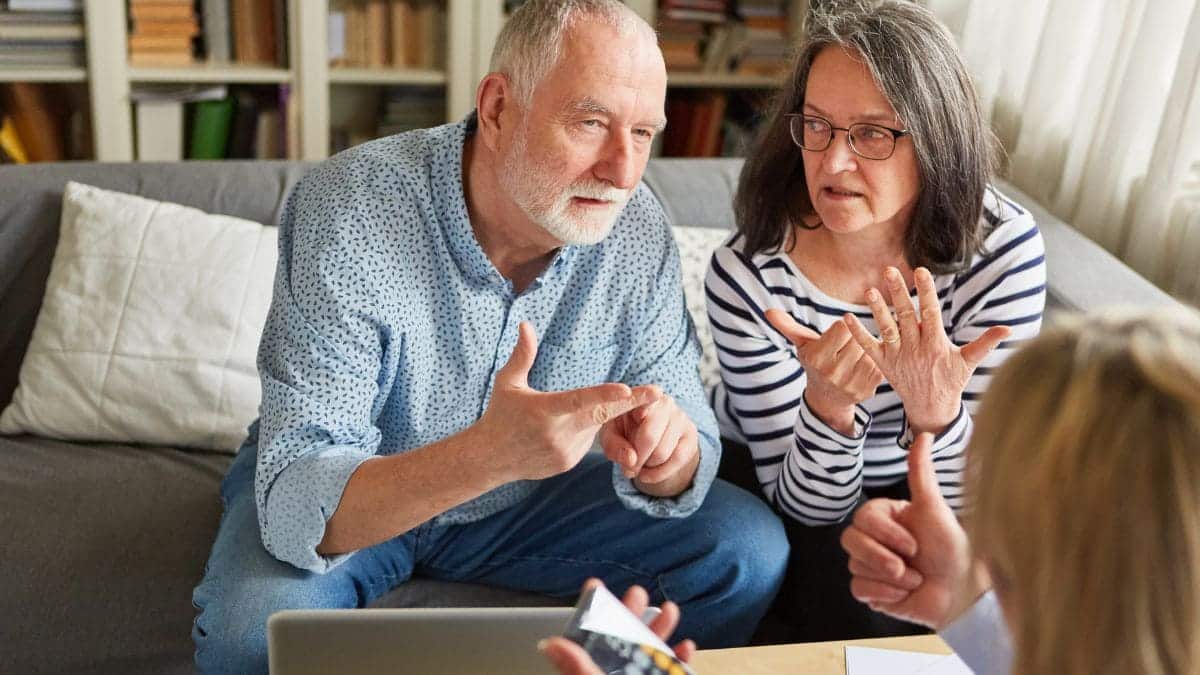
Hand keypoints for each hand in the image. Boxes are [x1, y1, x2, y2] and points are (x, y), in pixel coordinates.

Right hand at [478, 322, 659, 481]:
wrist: (490, 458)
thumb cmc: (499, 415)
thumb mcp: (507, 383)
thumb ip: (522, 355)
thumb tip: (526, 324)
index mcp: (545, 410)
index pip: (580, 400)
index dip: (604, 395)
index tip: (626, 389)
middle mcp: (558, 432)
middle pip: (602, 415)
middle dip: (632, 403)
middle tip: (659, 392)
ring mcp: (566, 451)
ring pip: (594, 427)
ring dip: (590, 416)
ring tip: (555, 418)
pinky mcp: (569, 462)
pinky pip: (587, 441)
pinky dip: (581, 430)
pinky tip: (556, 432)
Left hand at [540, 580, 695, 674]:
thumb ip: (578, 667)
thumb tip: (550, 645)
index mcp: (596, 668)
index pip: (589, 637)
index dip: (592, 609)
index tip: (595, 584)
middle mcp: (617, 672)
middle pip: (623, 638)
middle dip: (633, 612)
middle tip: (638, 592)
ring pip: (651, 651)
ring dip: (662, 629)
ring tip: (670, 609)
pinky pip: (673, 669)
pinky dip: (681, 658)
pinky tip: (686, 646)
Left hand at [599, 390, 700, 493]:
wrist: (647, 439)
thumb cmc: (623, 432)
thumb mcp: (611, 437)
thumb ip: (614, 446)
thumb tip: (631, 460)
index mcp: (641, 396)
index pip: (643, 401)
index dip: (643, 408)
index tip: (639, 414)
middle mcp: (664, 402)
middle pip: (649, 437)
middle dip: (636, 459)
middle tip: (627, 470)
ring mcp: (680, 417)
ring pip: (662, 453)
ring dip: (646, 466)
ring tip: (638, 466)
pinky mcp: (691, 435)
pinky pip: (677, 460)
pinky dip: (659, 473)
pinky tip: (647, 474)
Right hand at [766, 308, 882, 435]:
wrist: (826, 398)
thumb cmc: (816, 362)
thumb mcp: (802, 345)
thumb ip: (788, 327)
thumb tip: (769, 311)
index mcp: (817, 358)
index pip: (843, 327)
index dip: (842, 327)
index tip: (838, 334)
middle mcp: (832, 373)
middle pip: (857, 338)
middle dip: (855, 339)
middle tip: (848, 346)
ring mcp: (851, 383)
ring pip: (869, 350)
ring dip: (866, 349)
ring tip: (855, 355)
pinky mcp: (867, 390)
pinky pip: (878, 364)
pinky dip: (874, 362)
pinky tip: (864, 364)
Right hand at [840, 433, 988, 628]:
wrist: (962, 593)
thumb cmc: (952, 549)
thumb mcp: (933, 508)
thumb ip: (921, 472)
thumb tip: (925, 434)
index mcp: (885, 517)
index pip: (862, 518)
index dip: (886, 534)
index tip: (913, 544)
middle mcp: (874, 540)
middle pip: (850, 541)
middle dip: (883, 557)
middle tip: (910, 565)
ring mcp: (870, 566)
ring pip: (855, 566)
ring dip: (891, 578)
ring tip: (914, 579)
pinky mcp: (871, 592)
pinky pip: (859, 590)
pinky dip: (885, 594)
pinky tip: (904, 594)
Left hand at [844, 267, 1009, 433]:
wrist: (931, 408)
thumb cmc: (952, 381)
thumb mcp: (969, 362)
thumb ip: (985, 343)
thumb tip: (1008, 329)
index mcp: (936, 344)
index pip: (931, 313)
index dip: (927, 292)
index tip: (921, 271)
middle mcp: (915, 349)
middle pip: (905, 316)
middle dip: (898, 293)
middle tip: (888, 270)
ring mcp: (898, 356)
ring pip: (886, 329)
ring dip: (877, 310)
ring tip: (868, 290)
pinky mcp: (883, 364)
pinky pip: (868, 347)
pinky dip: (857, 333)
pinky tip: (846, 317)